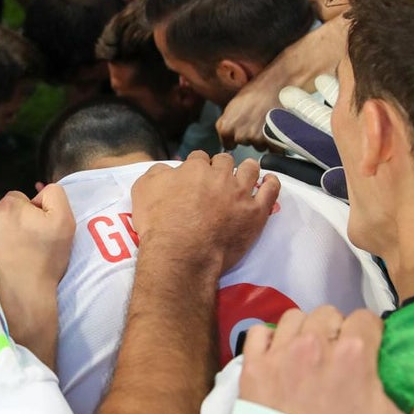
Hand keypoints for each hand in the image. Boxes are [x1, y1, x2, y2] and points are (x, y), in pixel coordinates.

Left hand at [0, 186, 75, 364]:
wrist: (21, 297)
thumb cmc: (44, 261)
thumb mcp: (64, 222)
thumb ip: (55, 195)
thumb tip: (39, 191)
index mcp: (10, 204)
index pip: (21, 199)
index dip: (32, 214)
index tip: (36, 234)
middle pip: (2, 211)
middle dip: (12, 222)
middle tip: (23, 246)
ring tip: (9, 256)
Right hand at [131, 153, 279, 273]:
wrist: (181, 255)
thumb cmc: (159, 225)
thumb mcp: (143, 191)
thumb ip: (156, 173)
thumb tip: (168, 169)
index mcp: (194, 169)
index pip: (199, 158)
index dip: (198, 167)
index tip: (196, 177)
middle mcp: (220, 176)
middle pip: (225, 161)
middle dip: (221, 167)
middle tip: (218, 180)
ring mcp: (240, 193)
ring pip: (250, 170)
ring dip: (247, 169)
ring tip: (245, 175)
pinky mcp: (256, 212)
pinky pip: (270, 190)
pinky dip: (270, 183)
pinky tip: (268, 181)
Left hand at [216, 16, 348, 148]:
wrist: (282, 82)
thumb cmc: (260, 88)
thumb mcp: (235, 103)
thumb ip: (230, 120)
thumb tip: (228, 133)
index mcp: (226, 125)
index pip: (227, 142)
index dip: (236, 136)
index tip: (243, 128)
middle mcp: (239, 134)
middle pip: (244, 143)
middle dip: (251, 135)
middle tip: (260, 118)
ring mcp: (256, 139)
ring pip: (260, 146)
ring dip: (265, 137)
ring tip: (270, 117)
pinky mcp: (273, 141)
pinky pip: (274, 148)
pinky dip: (278, 140)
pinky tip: (279, 125)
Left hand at [239, 307, 413, 413]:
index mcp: (354, 356)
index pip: (365, 319)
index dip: (372, 336)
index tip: (372, 359)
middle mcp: (312, 347)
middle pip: (328, 315)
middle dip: (339, 332)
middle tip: (344, 364)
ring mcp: (278, 359)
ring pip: (293, 320)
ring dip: (306, 333)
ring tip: (314, 361)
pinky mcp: (251, 375)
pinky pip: (257, 335)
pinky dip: (270, 342)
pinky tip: (282, 361)